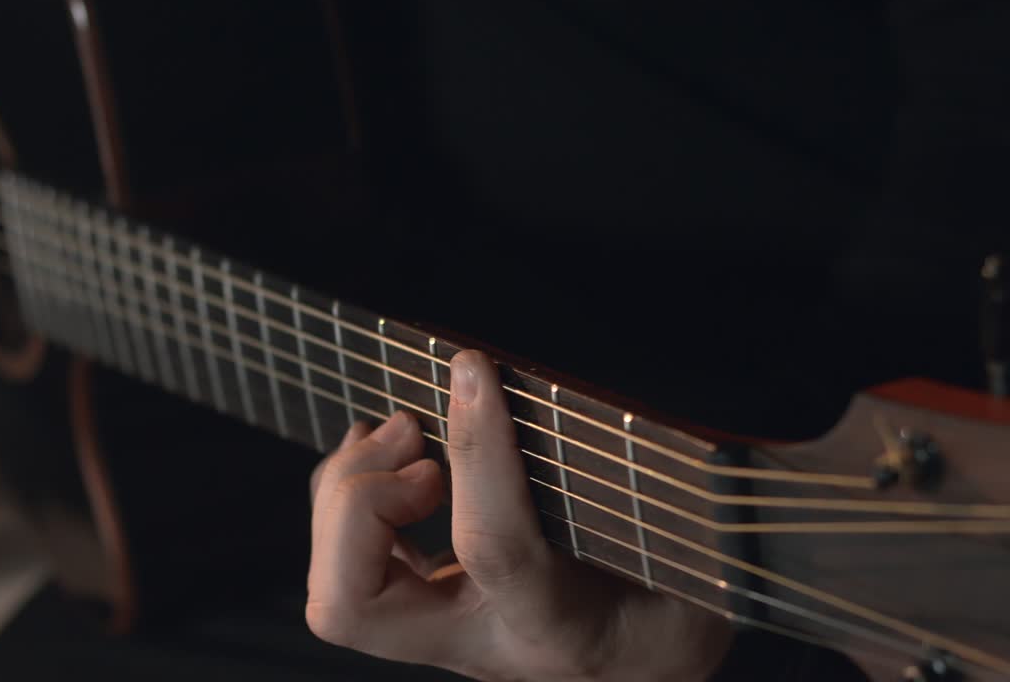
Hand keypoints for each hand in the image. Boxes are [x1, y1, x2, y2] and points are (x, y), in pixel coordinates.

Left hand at [307, 349, 731, 680]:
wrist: (650, 671)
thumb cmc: (678, 606)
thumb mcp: (691, 554)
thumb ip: (647, 492)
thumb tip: (576, 403)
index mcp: (564, 630)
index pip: (495, 549)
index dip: (476, 450)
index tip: (476, 370)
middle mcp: (482, 643)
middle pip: (351, 605)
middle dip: (362, 503)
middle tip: (418, 437)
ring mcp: (441, 635)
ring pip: (331, 595)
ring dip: (346, 492)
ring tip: (408, 433)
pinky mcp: (423, 609)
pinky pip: (342, 562)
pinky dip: (348, 493)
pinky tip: (399, 455)